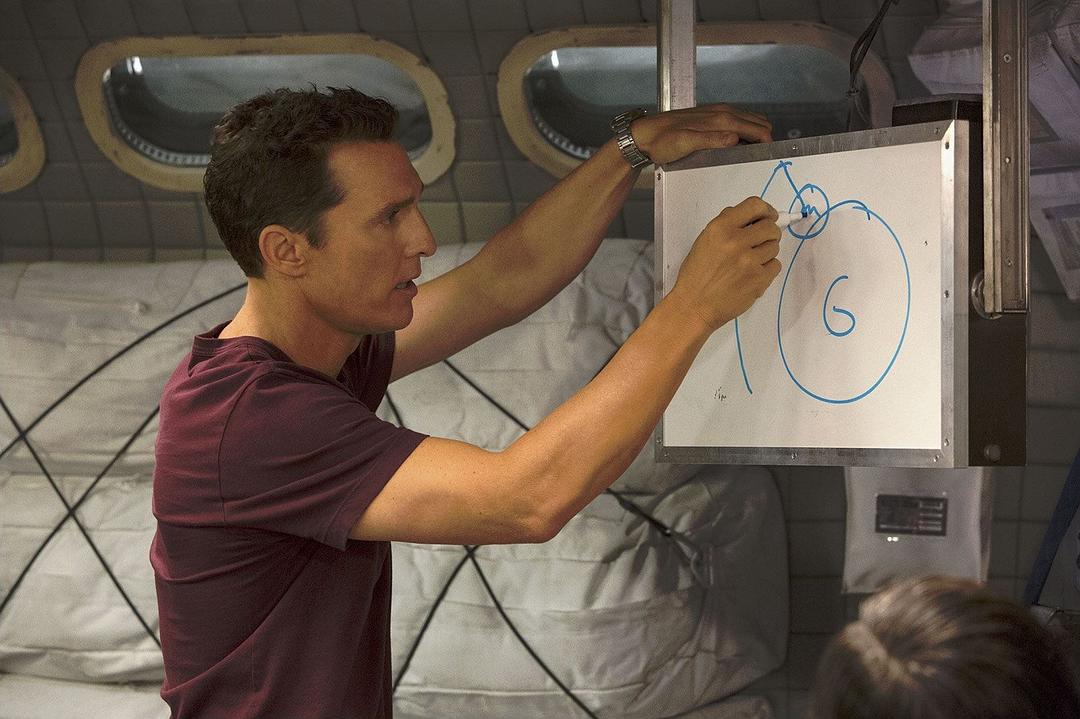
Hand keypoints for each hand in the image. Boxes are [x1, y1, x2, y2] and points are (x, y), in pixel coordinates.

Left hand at [630, 104, 772, 165]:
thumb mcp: (686, 144)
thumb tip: (735, 139)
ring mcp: (717, 112)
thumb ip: (711, 141)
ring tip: (753, 153)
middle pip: (757, 122)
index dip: (767, 143)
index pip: (756, 128)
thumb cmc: (663, 142)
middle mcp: (722, 112)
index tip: (769, 157)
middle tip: (762, 158)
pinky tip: (738, 145)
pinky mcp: (711, 116)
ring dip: (755, 134)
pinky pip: (737, 122)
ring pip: (749, 120)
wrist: (645, 134)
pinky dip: (745, 131)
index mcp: (721, 119)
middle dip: (765, 138)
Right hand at [668, 196, 781, 330]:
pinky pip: (775, 265)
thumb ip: (727, 225)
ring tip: (751, 262)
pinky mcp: (759, 279)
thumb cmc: (696, 275)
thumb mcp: (704, 241)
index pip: (755, 205)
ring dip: (766, 252)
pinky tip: (753, 274)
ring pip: (774, 246)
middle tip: (760, 242)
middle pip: (770, 227)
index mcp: (720, 228)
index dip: (766, 210)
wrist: (694, 306)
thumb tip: (750, 218)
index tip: (769, 216)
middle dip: (769, 233)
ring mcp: (749, 261)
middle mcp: (736, 241)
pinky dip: (767, 269)